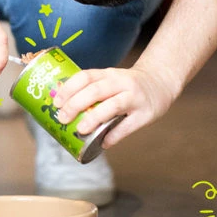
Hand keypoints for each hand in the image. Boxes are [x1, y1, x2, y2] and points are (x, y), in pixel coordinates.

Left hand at [53, 64, 176, 147]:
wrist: (160, 82)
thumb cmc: (128, 85)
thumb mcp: (111, 80)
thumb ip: (92, 91)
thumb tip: (63, 111)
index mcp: (109, 74)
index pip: (86, 76)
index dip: (69, 88)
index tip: (56, 101)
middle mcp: (122, 83)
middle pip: (96, 90)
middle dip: (76, 104)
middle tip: (62, 118)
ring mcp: (135, 98)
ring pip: (113, 106)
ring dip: (94, 118)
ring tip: (80, 130)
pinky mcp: (146, 114)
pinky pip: (127, 126)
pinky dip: (113, 136)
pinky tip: (103, 143)